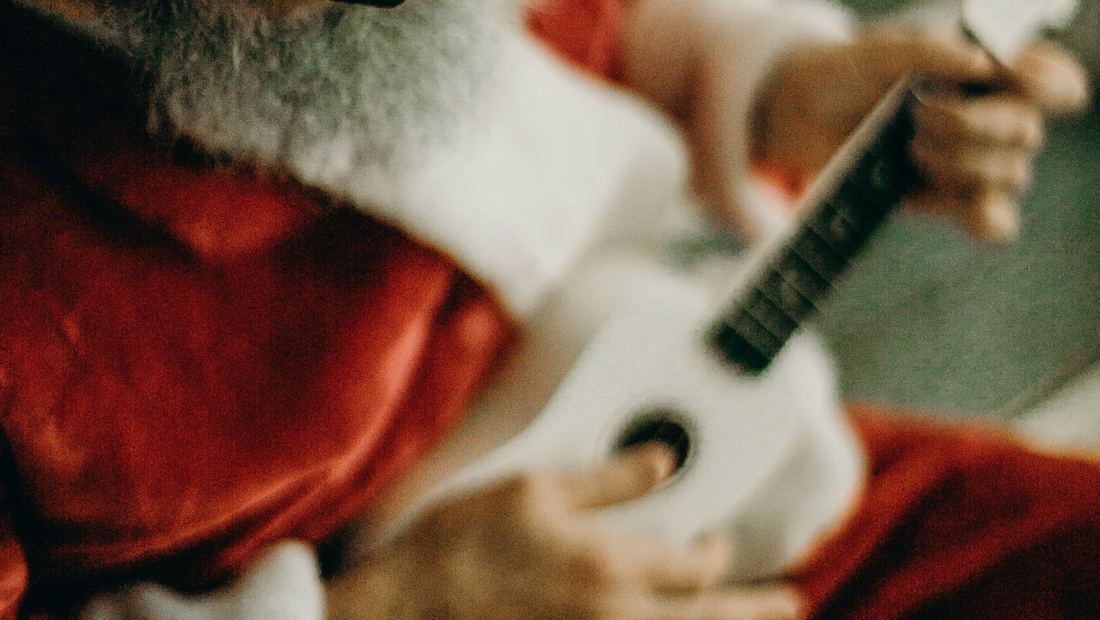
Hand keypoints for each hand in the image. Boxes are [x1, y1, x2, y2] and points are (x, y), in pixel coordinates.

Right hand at [326, 444, 801, 619]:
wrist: (410, 610)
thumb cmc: (461, 547)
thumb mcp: (534, 489)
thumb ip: (607, 478)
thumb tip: (661, 461)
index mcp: (610, 564)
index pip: (696, 563)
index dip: (718, 550)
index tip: (717, 542)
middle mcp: (616, 617)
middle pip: (708, 618)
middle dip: (756, 608)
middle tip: (787, 603)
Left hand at [753, 26, 1088, 240]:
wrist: (799, 115)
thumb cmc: (847, 72)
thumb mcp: (880, 50)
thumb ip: (929, 51)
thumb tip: (981, 64)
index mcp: (994, 71)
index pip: (1057, 83)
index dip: (1044, 87)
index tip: (997, 80)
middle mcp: (996, 117)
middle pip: (1026, 134)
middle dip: (971, 126)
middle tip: (918, 114)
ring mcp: (973, 161)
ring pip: (1009, 175)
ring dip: (958, 161)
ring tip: (910, 144)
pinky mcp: (945, 199)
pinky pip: (993, 222)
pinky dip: (986, 219)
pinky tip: (972, 214)